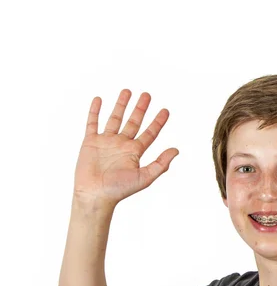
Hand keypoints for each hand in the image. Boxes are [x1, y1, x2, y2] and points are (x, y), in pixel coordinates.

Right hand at [73, 89, 178, 205]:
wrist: (95, 195)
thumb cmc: (119, 190)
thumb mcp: (145, 177)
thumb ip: (160, 163)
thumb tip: (176, 150)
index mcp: (134, 152)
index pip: (149, 133)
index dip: (158, 122)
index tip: (165, 110)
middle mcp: (121, 145)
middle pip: (133, 122)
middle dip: (140, 109)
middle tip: (147, 95)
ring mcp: (106, 142)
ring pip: (115, 118)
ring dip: (121, 105)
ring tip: (127, 91)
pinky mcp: (90, 142)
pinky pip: (93, 123)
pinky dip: (95, 111)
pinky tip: (99, 99)